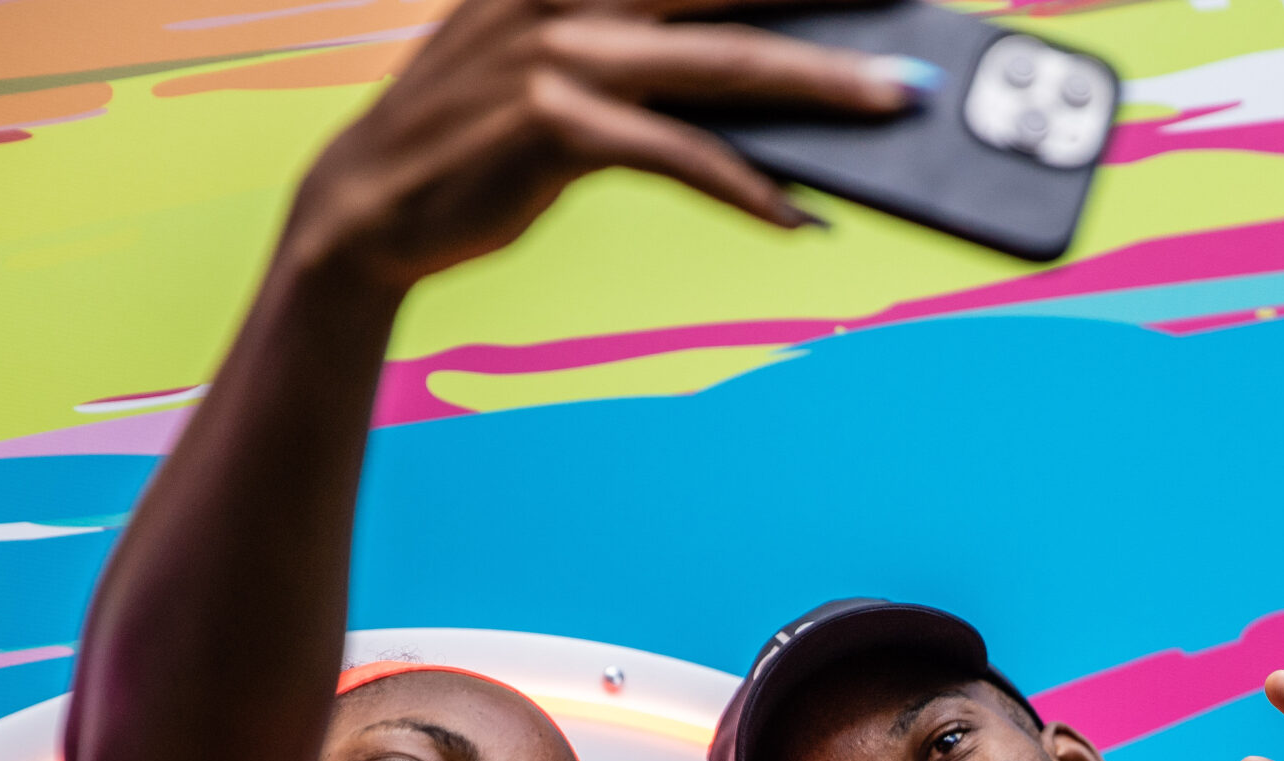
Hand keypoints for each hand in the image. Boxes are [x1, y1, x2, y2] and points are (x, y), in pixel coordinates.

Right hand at [287, 0, 918, 287]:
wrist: (369, 203)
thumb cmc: (481, 137)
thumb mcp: (559, 66)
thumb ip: (651, 52)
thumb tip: (776, 77)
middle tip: (914, 10)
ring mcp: (562, 55)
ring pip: (727, 66)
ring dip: (823, 83)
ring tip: (895, 103)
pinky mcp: (555, 127)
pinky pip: (680, 158)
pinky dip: (746, 189)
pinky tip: (796, 216)